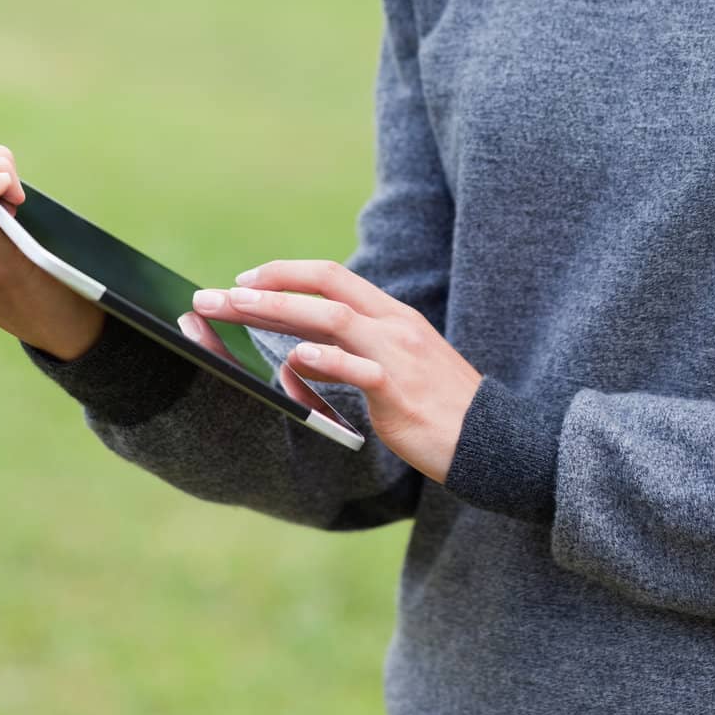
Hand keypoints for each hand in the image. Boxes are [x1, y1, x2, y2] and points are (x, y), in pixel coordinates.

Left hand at [184, 260, 483, 483]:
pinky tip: (295, 355)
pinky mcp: (399, 390)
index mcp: (392, 315)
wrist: (493, 441)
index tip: (245, 280)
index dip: (286, 273)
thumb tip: (301, 351)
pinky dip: (325, 357)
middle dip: (269, 283)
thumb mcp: (399, 365)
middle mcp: (394, 324)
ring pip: (333, 317)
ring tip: (238, 308)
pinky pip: (358, 367)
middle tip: (220, 291)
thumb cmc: (440, 407)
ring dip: (279, 309)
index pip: (333, 277)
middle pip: (326, 285)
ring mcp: (397, 353)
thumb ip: (354, 352)